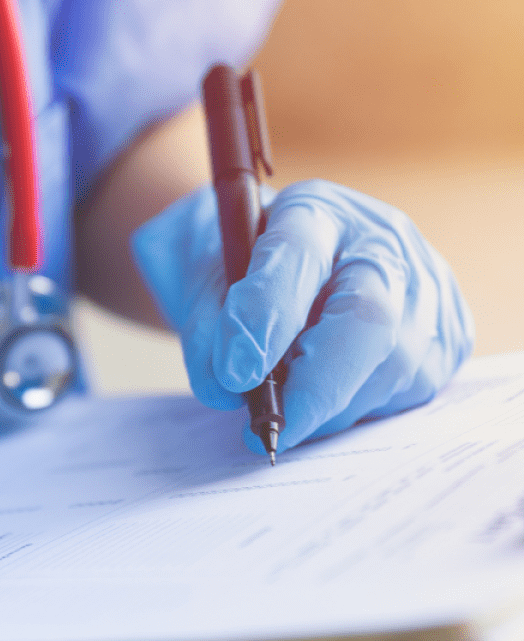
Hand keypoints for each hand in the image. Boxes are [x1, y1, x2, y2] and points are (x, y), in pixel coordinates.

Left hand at [131, 179, 474, 452]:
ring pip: (393, 366)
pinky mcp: (446, 335)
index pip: (297, 256)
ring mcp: (425, 288)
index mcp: (312, 210)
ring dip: (330, 409)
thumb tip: (226, 389)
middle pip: (370, 316)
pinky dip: (357, 411)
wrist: (277, 265)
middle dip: (315, 385)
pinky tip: (324, 402)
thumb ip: (203, 327)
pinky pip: (410, 392)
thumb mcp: (194, 279)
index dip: (267, 318)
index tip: (233, 373)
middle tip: (270, 430)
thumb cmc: (233, 268)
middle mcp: (382, 241)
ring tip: (287, 414)